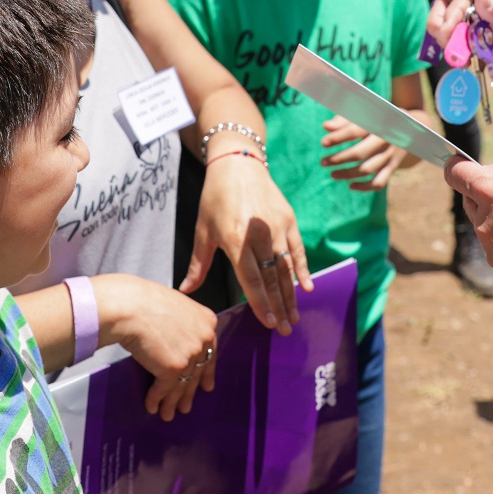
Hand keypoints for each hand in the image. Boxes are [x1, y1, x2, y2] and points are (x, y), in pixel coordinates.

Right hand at [99, 275, 218, 420]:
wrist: (130, 306)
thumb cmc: (145, 301)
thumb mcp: (175, 306)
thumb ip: (184, 323)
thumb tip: (178, 339)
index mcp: (207, 322)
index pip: (210, 352)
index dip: (207, 372)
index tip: (206, 385)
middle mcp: (204, 339)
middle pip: (197, 372)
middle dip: (190, 392)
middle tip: (186, 405)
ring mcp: (190, 355)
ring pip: (182, 385)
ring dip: (172, 403)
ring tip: (168, 414)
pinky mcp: (173, 369)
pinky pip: (164, 390)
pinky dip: (156, 400)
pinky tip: (152, 407)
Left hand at [184, 151, 311, 333]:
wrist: (238, 163)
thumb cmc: (216, 197)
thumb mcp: (203, 230)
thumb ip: (198, 264)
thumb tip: (185, 291)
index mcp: (236, 239)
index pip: (251, 279)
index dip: (261, 303)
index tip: (268, 323)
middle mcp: (260, 234)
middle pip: (272, 278)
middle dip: (279, 306)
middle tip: (285, 330)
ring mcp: (278, 226)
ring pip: (287, 268)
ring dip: (292, 294)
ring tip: (295, 317)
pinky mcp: (289, 219)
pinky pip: (298, 249)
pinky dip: (303, 269)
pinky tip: (308, 287)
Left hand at [320, 116, 408, 189]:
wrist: (412, 127)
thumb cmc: (380, 119)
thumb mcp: (367, 114)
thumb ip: (346, 120)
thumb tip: (326, 127)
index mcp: (379, 122)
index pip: (356, 130)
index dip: (339, 137)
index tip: (323, 143)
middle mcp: (387, 139)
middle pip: (360, 153)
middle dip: (339, 159)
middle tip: (323, 162)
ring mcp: (391, 154)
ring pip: (367, 169)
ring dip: (347, 174)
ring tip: (332, 174)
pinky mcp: (393, 166)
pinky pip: (379, 182)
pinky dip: (364, 187)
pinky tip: (350, 185)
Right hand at [428, 0, 492, 77]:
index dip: (454, 7)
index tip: (452, 24)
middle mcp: (488, 6)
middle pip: (453, 9)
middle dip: (443, 22)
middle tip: (444, 38)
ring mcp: (487, 28)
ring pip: (456, 31)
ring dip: (449, 42)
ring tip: (452, 55)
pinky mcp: (490, 49)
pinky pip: (468, 52)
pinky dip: (461, 58)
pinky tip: (461, 64)